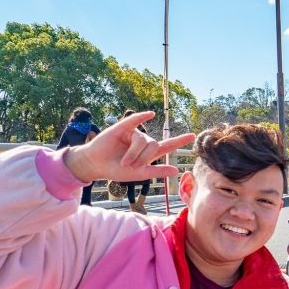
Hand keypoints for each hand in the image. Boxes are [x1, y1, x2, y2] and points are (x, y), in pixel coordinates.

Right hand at [63, 111, 193, 183]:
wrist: (96, 165)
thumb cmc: (116, 171)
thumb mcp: (139, 174)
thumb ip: (157, 171)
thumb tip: (176, 170)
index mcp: (149, 154)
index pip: (167, 146)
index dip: (179, 141)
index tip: (192, 135)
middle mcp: (143, 142)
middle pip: (154, 146)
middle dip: (143, 158)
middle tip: (130, 166)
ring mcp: (133, 134)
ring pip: (143, 140)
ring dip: (134, 153)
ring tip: (124, 162)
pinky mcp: (123, 127)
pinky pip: (134, 120)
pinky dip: (142, 117)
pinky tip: (150, 114)